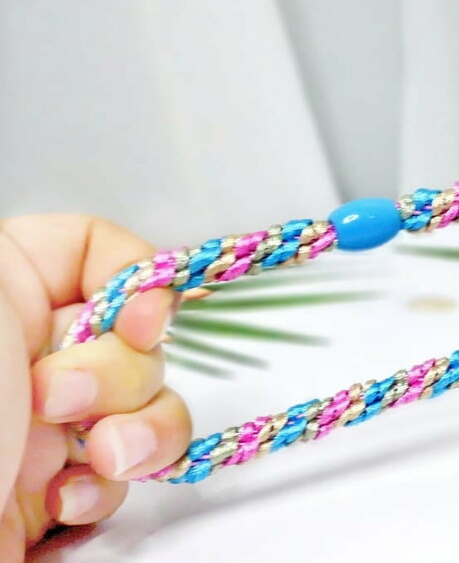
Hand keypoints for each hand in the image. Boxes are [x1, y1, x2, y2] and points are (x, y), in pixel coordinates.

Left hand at [0, 215, 191, 560]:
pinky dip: (107, 486)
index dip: (140, 283)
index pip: (103, 255)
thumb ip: (63, 252)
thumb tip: (140, 277)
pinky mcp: (62, 482)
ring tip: (99, 456)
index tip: (139, 323)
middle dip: (121, 373)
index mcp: (6, 290)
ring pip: (152, 404)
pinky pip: (129, 472)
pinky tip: (62, 497)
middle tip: (57, 401)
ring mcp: (54, 420)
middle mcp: (35, 351)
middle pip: (138, 338)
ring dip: (143, 432)